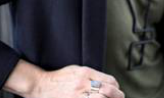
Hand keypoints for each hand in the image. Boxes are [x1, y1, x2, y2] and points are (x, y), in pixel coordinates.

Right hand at [4, 60, 123, 97]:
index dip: (116, 86)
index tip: (117, 89)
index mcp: (85, 73)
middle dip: (117, 95)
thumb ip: (91, 74)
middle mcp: (83, 84)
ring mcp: (78, 95)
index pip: (108, 80)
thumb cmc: (60, 78)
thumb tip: (106, 81)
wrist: (42, 86)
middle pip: (108, 91)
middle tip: (120, 97)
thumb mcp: (76, 70)